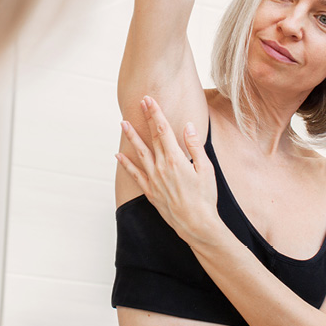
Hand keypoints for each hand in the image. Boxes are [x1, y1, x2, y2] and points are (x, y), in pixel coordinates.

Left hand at [115, 96, 219, 245]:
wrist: (197, 225)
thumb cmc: (205, 197)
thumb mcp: (206, 169)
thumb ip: (195, 146)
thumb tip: (187, 126)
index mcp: (176, 159)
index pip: (163, 130)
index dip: (155, 113)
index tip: (149, 100)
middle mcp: (161, 167)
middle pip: (152, 137)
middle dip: (146, 118)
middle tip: (140, 101)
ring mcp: (154, 179)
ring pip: (140, 153)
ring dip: (132, 137)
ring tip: (123, 123)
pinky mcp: (150, 191)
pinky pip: (135, 175)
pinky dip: (126, 164)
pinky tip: (118, 155)